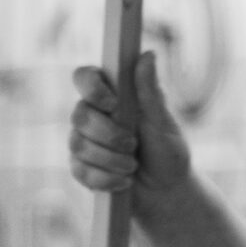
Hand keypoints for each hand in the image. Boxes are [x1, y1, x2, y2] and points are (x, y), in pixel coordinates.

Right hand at [69, 52, 190, 197]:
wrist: (165, 192)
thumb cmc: (168, 153)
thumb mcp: (163, 123)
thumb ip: (150, 91)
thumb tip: (147, 54)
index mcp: (112, 95)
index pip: (84, 77)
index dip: (92, 88)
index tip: (113, 104)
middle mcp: (94, 114)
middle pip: (79, 114)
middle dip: (107, 134)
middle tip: (133, 145)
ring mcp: (83, 141)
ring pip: (78, 144)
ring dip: (110, 159)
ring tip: (132, 166)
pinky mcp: (81, 167)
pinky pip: (80, 170)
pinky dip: (105, 178)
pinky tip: (123, 181)